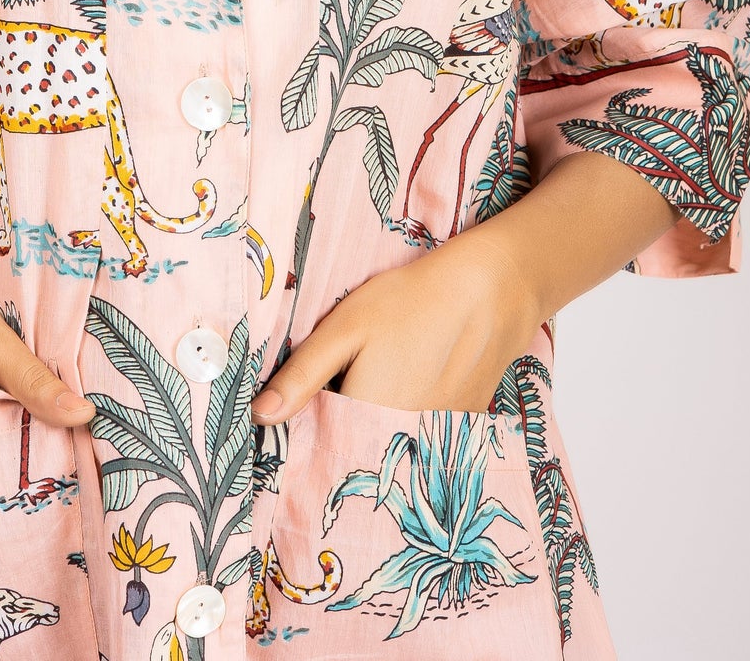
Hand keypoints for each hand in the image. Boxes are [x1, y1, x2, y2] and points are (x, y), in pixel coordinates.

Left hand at [250, 228, 543, 423]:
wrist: (489, 292)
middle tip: (338, 396)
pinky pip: (422, 444)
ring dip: (373, 435)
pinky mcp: (461, 432)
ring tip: (377, 389)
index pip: (321, 452)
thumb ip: (302, 376)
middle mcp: (402, 443)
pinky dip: (407, 427)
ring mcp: (437, 442)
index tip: (291, 428)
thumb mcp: (343, 329)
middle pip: (357, 455)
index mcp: (365, 422)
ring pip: (390, 450)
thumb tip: (260, 417)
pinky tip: (409, 388)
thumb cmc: (410, 302)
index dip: (304, 439)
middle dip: (337, 440)